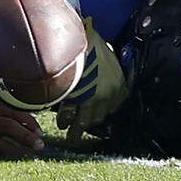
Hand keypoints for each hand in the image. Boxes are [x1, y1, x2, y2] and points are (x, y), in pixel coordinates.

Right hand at [0, 100, 43, 157]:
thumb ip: (7, 115)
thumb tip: (33, 126)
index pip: (14, 111)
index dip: (30, 122)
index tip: (40, 133)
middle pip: (9, 125)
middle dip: (26, 136)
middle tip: (39, 145)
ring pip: (2, 141)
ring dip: (19, 150)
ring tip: (30, 155)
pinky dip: (6, 156)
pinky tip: (15, 159)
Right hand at [55, 17, 127, 141]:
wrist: (80, 45)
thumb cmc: (92, 43)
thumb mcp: (103, 48)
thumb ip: (103, 56)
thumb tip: (97, 51)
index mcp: (119, 82)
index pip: (116, 103)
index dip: (106, 108)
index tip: (101, 112)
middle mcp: (109, 96)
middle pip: (100, 115)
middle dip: (92, 120)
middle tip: (84, 125)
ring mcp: (93, 101)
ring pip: (85, 121)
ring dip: (77, 130)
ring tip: (72, 137)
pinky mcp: (77, 102)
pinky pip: (71, 115)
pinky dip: (65, 120)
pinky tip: (62, 123)